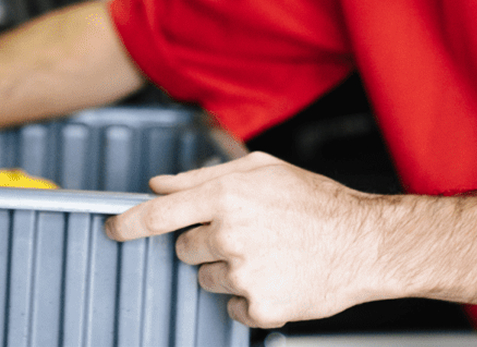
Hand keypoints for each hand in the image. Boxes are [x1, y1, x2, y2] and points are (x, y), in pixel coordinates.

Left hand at [104, 152, 389, 328]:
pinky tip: (277, 277)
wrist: (365, 242)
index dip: (128, 223)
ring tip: (268, 254)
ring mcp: (244, 274)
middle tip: (244, 235)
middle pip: (184, 250)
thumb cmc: (315, 200)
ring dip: (226, 270)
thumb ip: (202, 177)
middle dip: (203, 244)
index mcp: (225, 198)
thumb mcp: (259, 170)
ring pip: (206, 278)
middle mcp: (229, 235)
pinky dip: (248, 298)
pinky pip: (232, 306)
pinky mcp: (260, 307)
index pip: (159, 215)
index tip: (111, 229)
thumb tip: (159, 183)